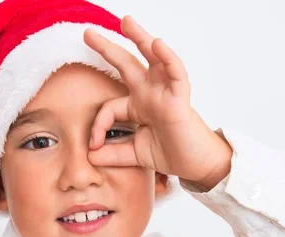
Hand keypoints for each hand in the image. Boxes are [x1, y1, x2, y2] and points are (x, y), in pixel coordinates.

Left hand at [84, 16, 231, 189]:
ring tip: (126, 21)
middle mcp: (150, 95)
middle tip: (88, 33)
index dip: (98, 127)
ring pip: (152, 59)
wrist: (196, 166)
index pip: (108, 108)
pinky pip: (175, 73)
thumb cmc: (171, 153)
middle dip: (108, 48)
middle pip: (126, 65)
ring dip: (140, 38)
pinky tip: (157, 43)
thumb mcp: (133, 154)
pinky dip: (167, 58)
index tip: (93, 146)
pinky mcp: (180, 99)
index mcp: (137, 106)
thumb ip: (112, 155)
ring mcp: (165, 93)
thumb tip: (88, 156)